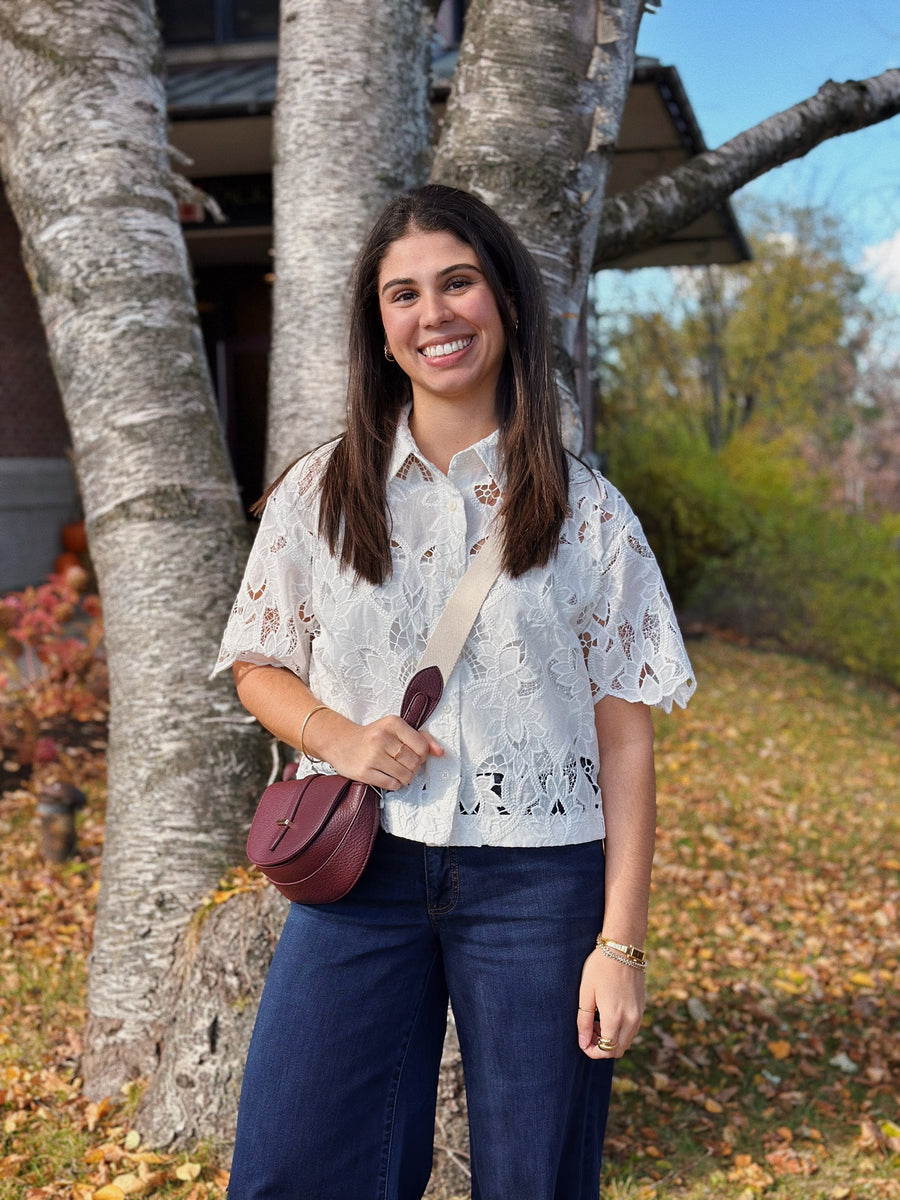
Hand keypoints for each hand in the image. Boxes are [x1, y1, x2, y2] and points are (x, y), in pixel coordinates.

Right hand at [309, 710, 442, 790]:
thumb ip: (421, 738)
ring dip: (404, 777)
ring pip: (405, 776)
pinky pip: (392, 785)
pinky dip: (394, 783)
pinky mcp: (364, 772)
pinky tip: (387, 775)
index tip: (414, 754)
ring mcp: (372, 756)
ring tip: (395, 769)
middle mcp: (382, 738)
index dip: (423, 755)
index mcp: (393, 723)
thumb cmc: (373, 736)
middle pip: (414, 763)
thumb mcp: (396, 729)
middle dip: (413, 767)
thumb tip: (441, 752)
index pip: (422, 747)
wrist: (341, 742)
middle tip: (403, 763)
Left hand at [576, 948, 644, 1058]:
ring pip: (626, 1041)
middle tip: (588, 1033)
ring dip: (612, 1039)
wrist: (623, 948)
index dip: (593, 1051)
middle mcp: (631, 1019)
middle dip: (602, 1048)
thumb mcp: (586, 993)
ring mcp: (639, 1014)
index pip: (606, 1049)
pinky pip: (632, 1030)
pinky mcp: (642, 1008)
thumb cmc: (600, 967)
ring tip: (596, 1022)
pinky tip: (608, 1015)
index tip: (583, 1042)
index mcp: (614, 1017)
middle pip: (618, 1049)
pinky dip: (620, 1031)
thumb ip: (584, 1021)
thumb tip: (583, 1043)